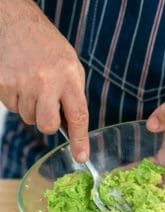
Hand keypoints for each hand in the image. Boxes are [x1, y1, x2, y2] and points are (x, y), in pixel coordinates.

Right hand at [0, 0, 87, 161]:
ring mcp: (22, 83)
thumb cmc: (50, 50)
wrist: (20, 26)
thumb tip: (70, 129)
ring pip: (28, 119)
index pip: (78, 116)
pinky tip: (21, 83)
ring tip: (34, 85)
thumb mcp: (72, 70)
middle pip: (47, 126)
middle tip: (48, 105)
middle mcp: (46, 81)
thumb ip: (74, 98)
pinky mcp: (3, 84)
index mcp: (69, 77)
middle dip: (48, 123)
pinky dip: (18, 100)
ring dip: (32, 108)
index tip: (81, 157)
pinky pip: (13, 109)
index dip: (80, 140)